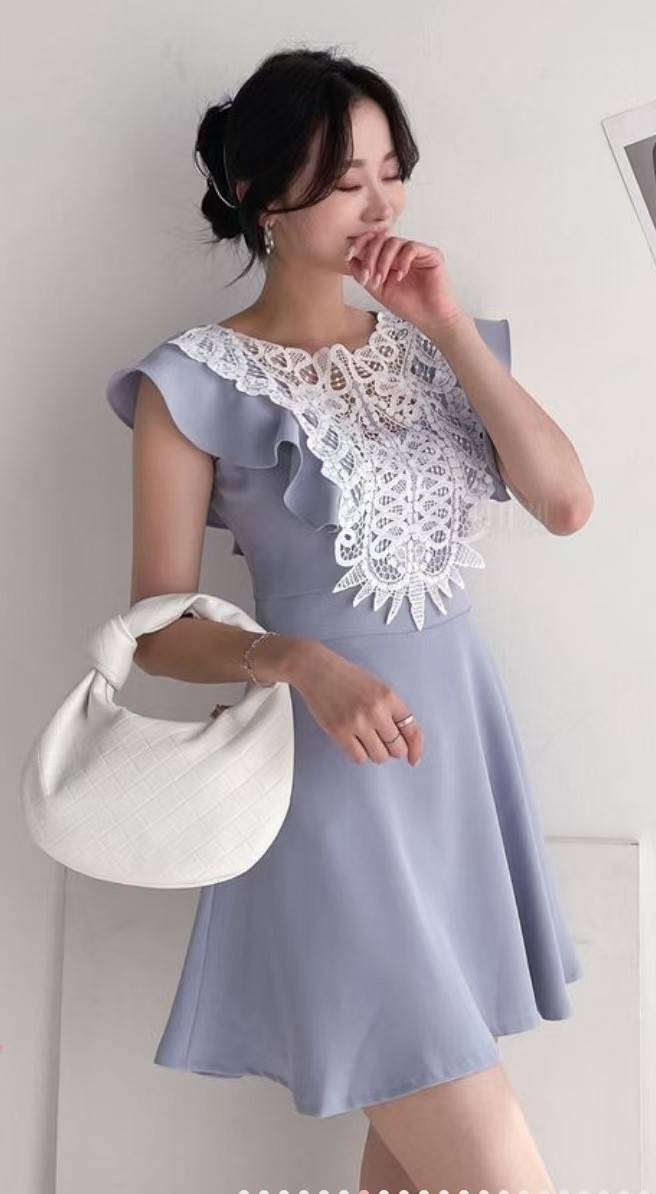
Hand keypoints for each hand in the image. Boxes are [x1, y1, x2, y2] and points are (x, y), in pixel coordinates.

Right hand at [290, 641, 423, 766]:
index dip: (415, 748)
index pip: (412, 730)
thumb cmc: (346, 678)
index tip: (414, 757)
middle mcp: (376, 710)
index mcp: (389, 697)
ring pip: (379, 756)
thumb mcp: (378, 687)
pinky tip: (355, 742)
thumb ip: (393, 710)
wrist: (318, 671)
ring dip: (375, 753)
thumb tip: (404, 738)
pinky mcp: (340, 732)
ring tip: (367, 739)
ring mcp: (358, 722)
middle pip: (397, 748)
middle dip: (392, 748)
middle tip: (383, 741)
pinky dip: (359, 754)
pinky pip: (359, 757)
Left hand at [344, 230, 463, 332]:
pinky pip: (412, 248)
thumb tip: (350, 259)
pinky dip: (402, 261)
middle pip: (381, 239)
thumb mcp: (378, 291)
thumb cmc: (408, 305)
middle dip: (370, 256)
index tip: (348, 255)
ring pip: (394, 242)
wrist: (430, 317)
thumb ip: (364, 275)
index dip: (359, 244)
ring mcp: (416, 252)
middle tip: (368, 275)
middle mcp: (402, 252)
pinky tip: (400, 276)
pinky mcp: (431, 254)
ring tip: (382, 279)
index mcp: (389, 258)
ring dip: (383, 261)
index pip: (372, 242)